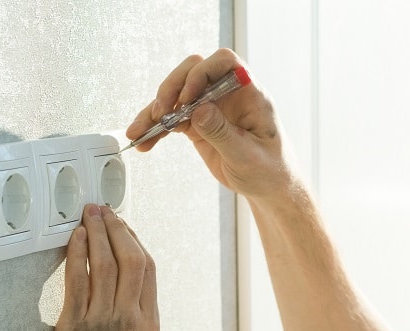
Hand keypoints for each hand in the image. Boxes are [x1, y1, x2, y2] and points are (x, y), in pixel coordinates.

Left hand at [50, 204, 158, 330]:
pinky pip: (78, 281)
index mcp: (150, 324)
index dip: (134, 240)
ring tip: (85, 215)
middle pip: (130, 258)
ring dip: (95, 232)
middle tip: (101, 209)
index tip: (121, 225)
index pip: (148, 269)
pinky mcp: (76, 328)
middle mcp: (132, 318)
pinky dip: (76, 255)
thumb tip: (132, 303)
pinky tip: (72, 240)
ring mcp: (105, 321)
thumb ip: (140, 327)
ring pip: (104, 263)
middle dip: (115, 227)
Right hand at [126, 49, 295, 200]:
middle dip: (172, 89)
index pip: (224, 62)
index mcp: (249, 94)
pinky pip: (172, 119)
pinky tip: (144, 141)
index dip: (203, 72)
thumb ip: (223, 133)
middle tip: (159, 113)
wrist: (269, 189)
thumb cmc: (270, 171)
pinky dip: (157, 129)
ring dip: (155, 111)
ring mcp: (211, 108)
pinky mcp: (198, 125)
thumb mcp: (248, 156)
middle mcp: (228, 95)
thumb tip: (198, 111)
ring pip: (177, 96)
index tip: (188, 97)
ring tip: (138, 131)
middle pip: (193, 72)